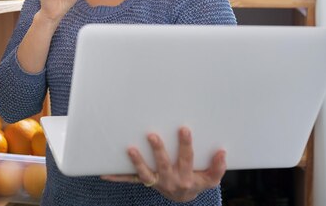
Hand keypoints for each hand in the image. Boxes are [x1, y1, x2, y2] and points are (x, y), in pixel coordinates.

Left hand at [102, 127, 225, 202]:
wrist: (182, 198)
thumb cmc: (196, 182)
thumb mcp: (210, 179)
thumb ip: (217, 168)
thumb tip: (221, 152)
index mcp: (187, 177)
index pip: (186, 158)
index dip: (185, 144)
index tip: (183, 128)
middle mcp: (170, 180)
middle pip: (164, 164)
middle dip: (158, 150)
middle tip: (152, 135)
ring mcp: (156, 182)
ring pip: (145, 173)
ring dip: (137, 161)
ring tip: (130, 149)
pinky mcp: (145, 182)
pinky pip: (130, 180)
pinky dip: (117, 176)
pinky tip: (104, 172)